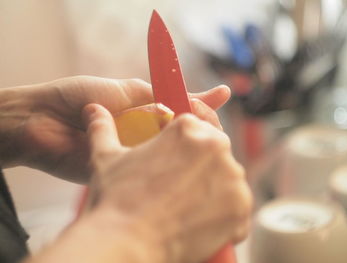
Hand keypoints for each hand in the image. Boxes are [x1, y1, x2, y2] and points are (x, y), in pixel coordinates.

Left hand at [0, 76, 229, 182]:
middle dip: (203, 126)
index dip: (202, 106)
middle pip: (183, 132)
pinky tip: (187, 164)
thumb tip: (192, 99)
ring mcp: (137, 152)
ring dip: (190, 144)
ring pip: (172, 150)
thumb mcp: (125, 90)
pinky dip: (168, 163)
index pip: (182, 108)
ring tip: (212, 138)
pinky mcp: (126, 170)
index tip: (223, 97)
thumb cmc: (79, 97)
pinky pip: (151, 166)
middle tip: (217, 124)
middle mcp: (145, 132)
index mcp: (145, 110)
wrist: (42, 120)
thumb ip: (158, 97)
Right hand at [81, 103, 251, 262]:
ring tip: (187, 206)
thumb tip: (93, 110)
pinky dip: (224, 215)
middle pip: (215, 152)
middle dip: (200, 167)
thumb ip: (103, 128)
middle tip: (179, 187)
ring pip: (227, 179)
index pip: (198, 128)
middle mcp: (216, 147)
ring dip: (214, 190)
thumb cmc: (116, 198)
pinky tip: (200, 221)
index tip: (178, 163)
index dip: (186, 147)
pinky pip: (237, 207)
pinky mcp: (241, 208)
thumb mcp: (106, 157)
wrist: (126, 242)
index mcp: (188, 128)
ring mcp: (232, 178)